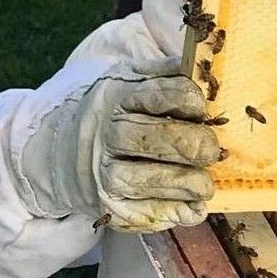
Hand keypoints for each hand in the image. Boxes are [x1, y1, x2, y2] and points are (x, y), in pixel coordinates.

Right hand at [25, 56, 221, 232]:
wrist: (63, 151)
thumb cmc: (116, 111)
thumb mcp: (133, 80)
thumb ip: (169, 72)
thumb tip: (206, 64)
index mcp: (121, 95)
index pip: (163, 94)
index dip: (191, 101)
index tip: (205, 110)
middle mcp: (109, 133)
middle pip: (155, 138)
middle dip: (192, 144)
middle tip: (212, 150)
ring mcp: (104, 171)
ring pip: (145, 179)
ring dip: (184, 183)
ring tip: (206, 185)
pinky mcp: (109, 205)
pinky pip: (143, 212)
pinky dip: (172, 212)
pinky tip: (193, 209)